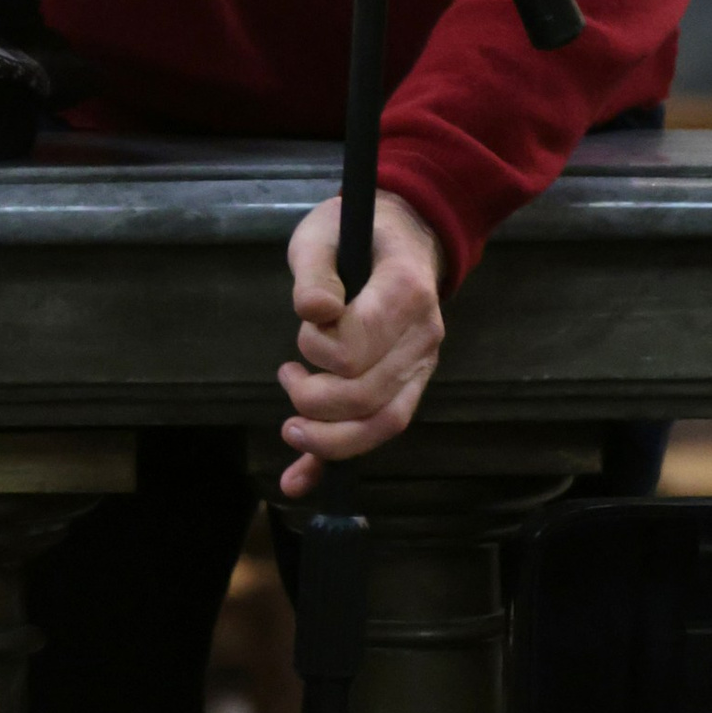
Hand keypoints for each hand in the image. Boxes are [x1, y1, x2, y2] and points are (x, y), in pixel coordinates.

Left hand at [278, 191, 444, 495]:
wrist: (405, 234)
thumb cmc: (357, 231)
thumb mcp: (323, 232)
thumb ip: (314, 271)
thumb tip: (313, 310)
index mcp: (406, 289)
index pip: (358, 347)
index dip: (318, 348)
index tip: (305, 325)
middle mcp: (423, 334)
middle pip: (368, 394)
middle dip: (315, 399)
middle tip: (288, 374)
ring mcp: (421, 364)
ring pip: (382, 424)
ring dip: (328, 439)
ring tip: (291, 427)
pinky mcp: (409, 385)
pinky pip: (380, 431)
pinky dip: (335, 462)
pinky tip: (297, 482)